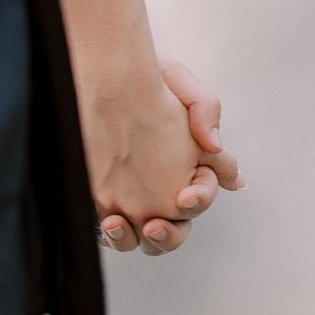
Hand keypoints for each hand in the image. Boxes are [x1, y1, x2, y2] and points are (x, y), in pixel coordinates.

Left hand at [96, 58, 244, 256]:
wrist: (99, 74)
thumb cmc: (143, 75)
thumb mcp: (180, 81)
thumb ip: (206, 109)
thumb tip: (214, 147)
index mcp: (191, 163)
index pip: (204, 191)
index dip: (200, 198)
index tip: (186, 196)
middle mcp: (165, 187)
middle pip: (177, 229)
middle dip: (170, 234)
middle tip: (155, 225)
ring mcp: (135, 198)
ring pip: (145, 240)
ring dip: (138, 240)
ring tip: (119, 225)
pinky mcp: (105, 202)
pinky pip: (113, 234)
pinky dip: (113, 237)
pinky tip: (106, 223)